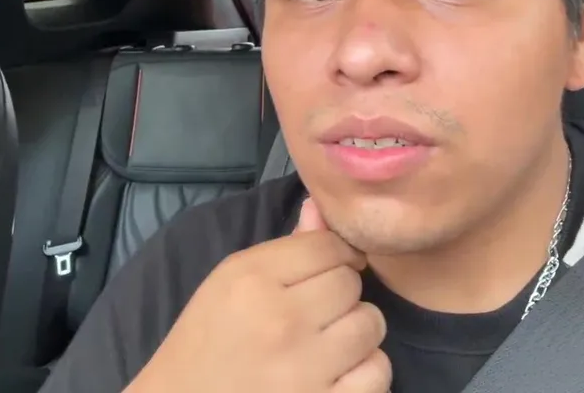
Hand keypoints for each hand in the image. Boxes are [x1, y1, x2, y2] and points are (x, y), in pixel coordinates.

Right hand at [130, 198, 391, 392]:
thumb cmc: (205, 345)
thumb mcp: (228, 285)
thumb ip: (283, 249)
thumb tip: (323, 207)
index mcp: (251, 281)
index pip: (328, 246)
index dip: (334, 256)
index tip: (325, 274)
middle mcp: (281, 321)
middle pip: (351, 284)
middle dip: (339, 297)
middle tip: (314, 317)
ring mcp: (305, 370)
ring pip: (371, 325)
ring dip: (355, 335)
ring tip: (326, 347)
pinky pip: (378, 373)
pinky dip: (364, 375)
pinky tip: (338, 377)